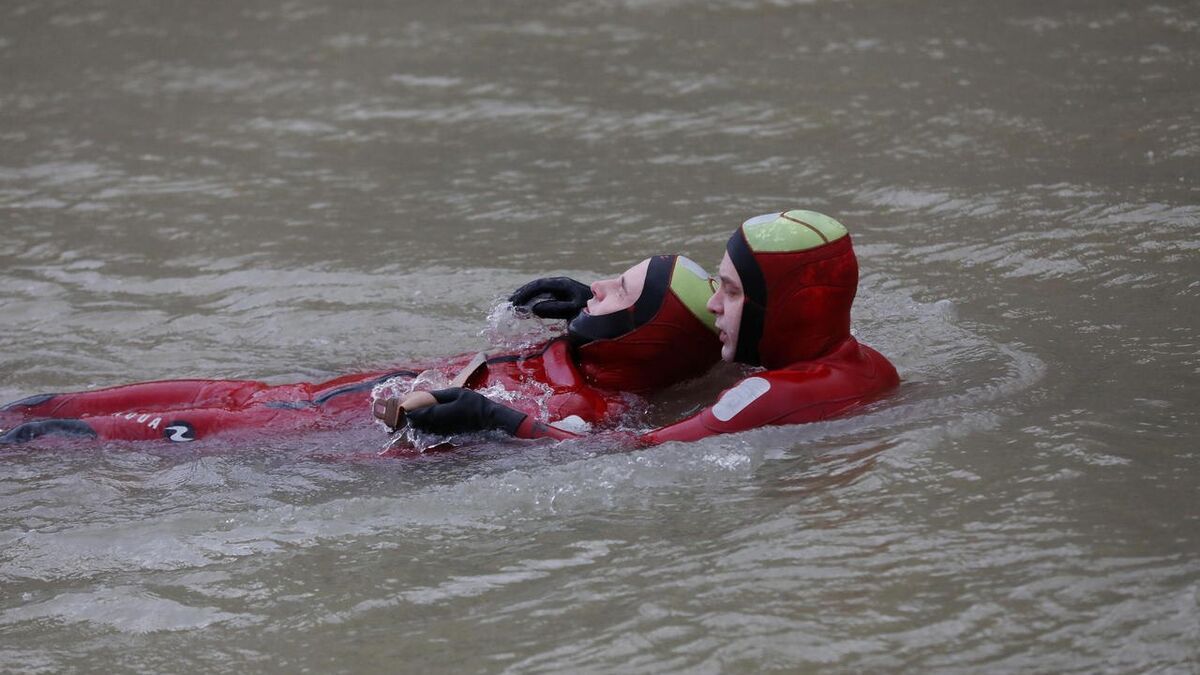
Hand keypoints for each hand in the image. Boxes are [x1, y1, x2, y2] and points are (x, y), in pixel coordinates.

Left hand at [405, 388, 526, 435]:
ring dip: (418, 423)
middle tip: (405, 412)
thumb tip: (425, 396)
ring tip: (412, 418)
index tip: (402, 408)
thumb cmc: (474, 403)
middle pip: (420, 423)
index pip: (420, 414)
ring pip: (425, 429)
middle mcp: (440, 424)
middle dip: (412, 418)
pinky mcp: (449, 434)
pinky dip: (426, 427)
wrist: (489, 418)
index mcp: (441, 412)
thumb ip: (439, 395)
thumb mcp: (457, 393)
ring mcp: (444, 430)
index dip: (410, 412)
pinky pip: (433, 431)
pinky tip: (425, 423)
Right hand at [509, 277, 592, 319]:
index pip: (538, 285)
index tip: (514, 302)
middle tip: (509, 304)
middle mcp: (561, 284)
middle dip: (522, 294)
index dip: (524, 293)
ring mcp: (563, 289)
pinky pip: (545, 296)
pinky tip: (529, 308)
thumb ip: (555, 308)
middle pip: (537, 286)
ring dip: (527, 298)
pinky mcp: (565, 296)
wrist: (609, 308)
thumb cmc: (593, 310)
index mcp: (562, 284)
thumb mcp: (573, 310)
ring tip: (515, 306)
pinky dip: (535, 301)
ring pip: (540, 291)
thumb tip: (534, 308)